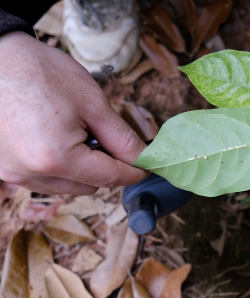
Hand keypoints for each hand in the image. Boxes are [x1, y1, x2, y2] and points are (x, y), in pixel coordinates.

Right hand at [0, 32, 147, 194]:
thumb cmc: (38, 72)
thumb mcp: (92, 103)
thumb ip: (122, 137)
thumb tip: (143, 158)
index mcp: (56, 158)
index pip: (109, 177)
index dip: (134, 172)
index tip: (148, 166)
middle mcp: (30, 173)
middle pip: (90, 186)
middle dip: (105, 165)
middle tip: (102, 133)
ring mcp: (13, 173)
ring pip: (68, 186)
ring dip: (81, 168)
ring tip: (73, 130)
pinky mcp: (3, 168)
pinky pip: (44, 179)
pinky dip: (59, 166)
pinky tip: (55, 136)